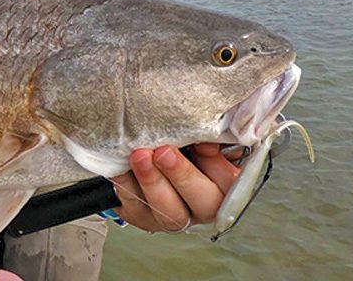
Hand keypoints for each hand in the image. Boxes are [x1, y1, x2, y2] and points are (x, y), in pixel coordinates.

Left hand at [112, 143, 240, 231]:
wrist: (144, 150)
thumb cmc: (178, 143)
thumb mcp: (196, 136)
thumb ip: (207, 136)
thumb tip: (206, 141)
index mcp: (223, 186)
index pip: (231, 183)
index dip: (217, 165)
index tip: (201, 144)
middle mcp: (200, 207)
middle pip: (204, 203)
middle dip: (182, 176)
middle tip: (163, 152)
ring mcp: (170, 215)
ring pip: (168, 212)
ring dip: (152, 181)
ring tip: (139, 156)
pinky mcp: (141, 216)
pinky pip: (133, 207)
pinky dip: (126, 185)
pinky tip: (122, 166)